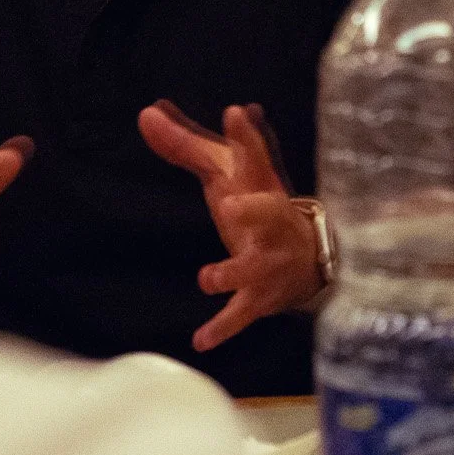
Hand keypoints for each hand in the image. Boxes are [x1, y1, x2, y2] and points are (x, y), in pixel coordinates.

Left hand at [138, 99, 324, 351]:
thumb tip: (144, 113)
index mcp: (261, 189)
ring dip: (231, 273)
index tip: (234, 114)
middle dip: (253, 210)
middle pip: (268, 213)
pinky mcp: (260, 298)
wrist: (309, 261)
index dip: (246, 137)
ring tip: (207, 278)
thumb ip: (183, 146)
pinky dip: (222, 328)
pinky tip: (201, 340)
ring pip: (253, 269)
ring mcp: (267, 263)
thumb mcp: (226, 174)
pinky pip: (241, 315)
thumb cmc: (258, 209)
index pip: (255, 157)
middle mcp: (270, 225)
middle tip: (230, 204)